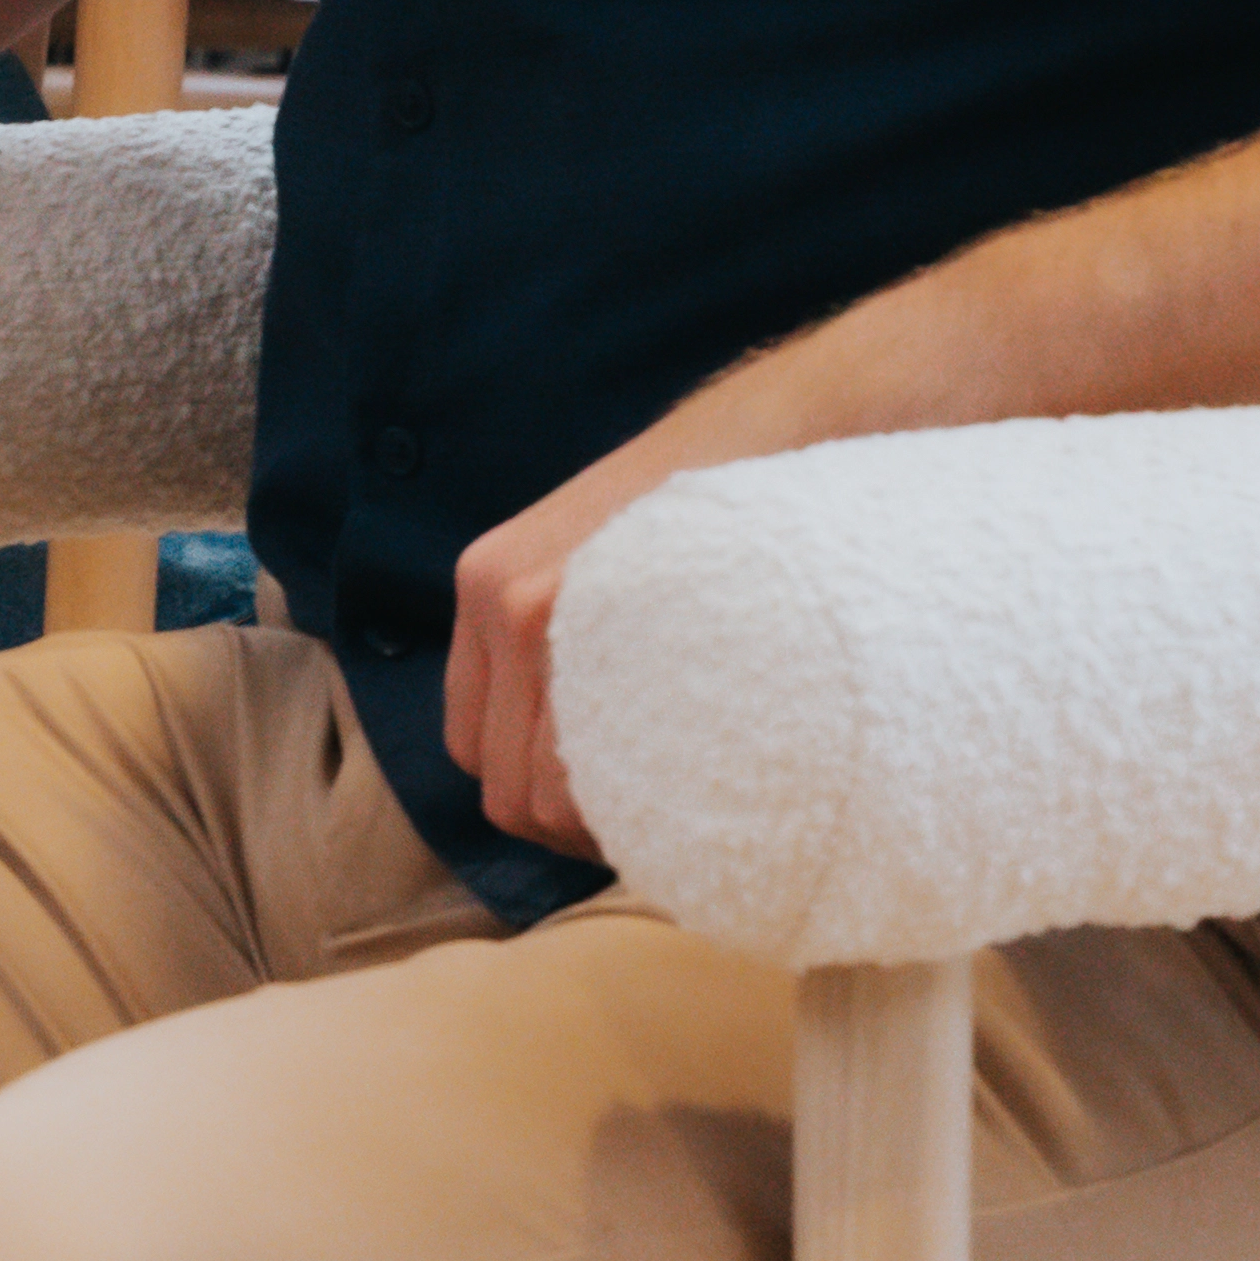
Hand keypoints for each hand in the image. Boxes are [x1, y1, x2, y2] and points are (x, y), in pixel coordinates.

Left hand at [441, 381, 800, 856]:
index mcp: (488, 590)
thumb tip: (589, 770)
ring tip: (677, 814)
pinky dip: (620, 809)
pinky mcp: (575, 612)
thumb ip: (582, 643)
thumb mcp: (617, 565)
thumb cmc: (716, 519)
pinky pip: (576, 776)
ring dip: (601, 828)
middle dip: (572, 829)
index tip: (614, 809)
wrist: (781, 431)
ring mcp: (529, 604)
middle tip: (655, 825)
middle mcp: (492, 597)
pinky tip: (685, 794)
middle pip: (501, 788)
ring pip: (534, 799)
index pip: (478, 751)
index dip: (543, 799)